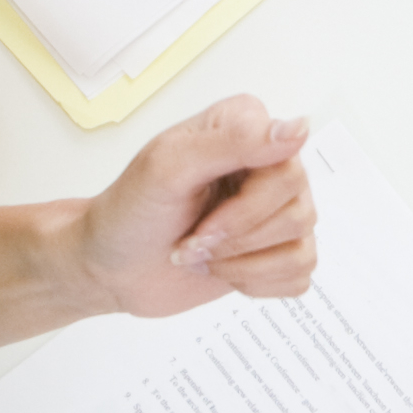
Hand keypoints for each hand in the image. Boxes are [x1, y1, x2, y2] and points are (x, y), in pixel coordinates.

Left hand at [64, 98, 312, 320]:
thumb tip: (298, 128)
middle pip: (300, 212)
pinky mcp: (276, 253)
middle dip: (237, 239)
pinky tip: (221, 270)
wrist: (111, 267)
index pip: (289, 168)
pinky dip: (255, 284)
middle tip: (193, 240)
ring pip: (301, 249)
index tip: (203, 221)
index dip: (249, 207)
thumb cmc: (131, 212)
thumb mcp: (169, 166)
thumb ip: (233, 141)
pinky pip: (298, 277)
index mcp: (247, 129)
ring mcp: (276, 211)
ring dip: (241, 264)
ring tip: (201, 254)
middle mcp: (269, 167)